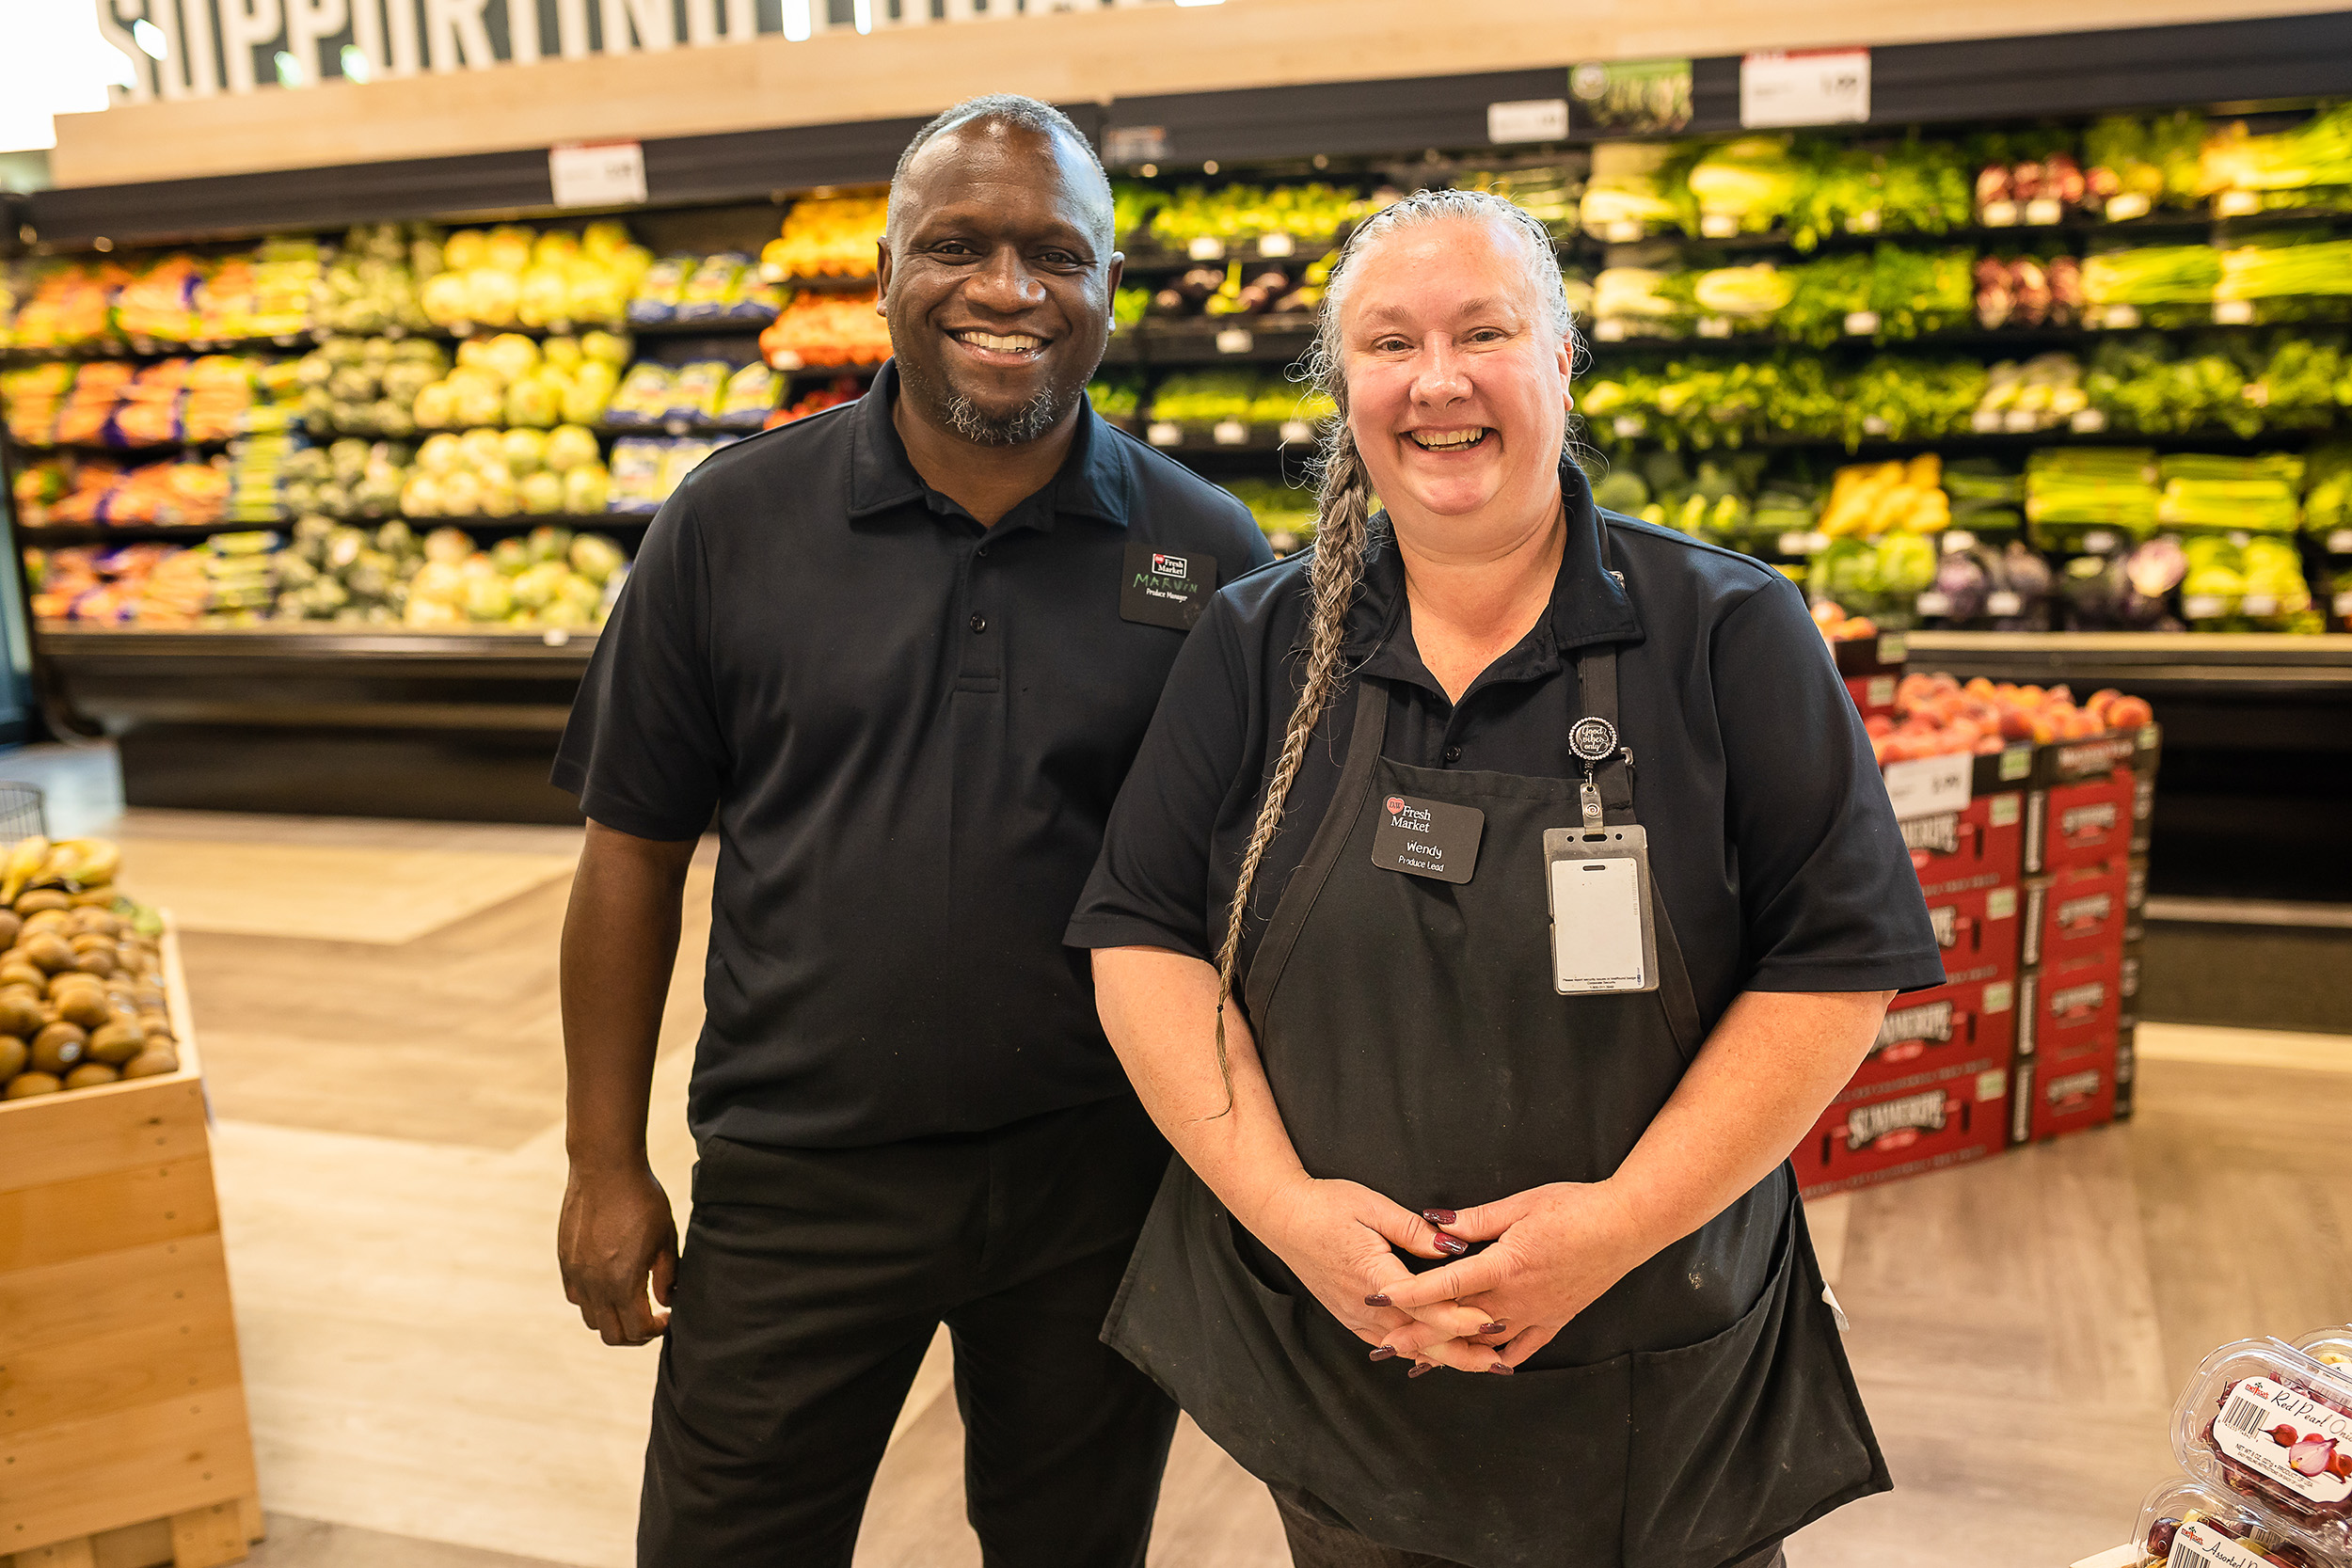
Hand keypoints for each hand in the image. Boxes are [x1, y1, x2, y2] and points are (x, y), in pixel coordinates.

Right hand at [558, 1160, 677, 1345]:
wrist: (605, 1168)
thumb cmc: (642, 1200)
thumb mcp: (666, 1238)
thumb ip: (667, 1276)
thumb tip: (667, 1302)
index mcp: (624, 1282)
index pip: (638, 1330)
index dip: (657, 1330)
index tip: (667, 1318)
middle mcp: (595, 1284)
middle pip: (612, 1335)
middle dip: (635, 1336)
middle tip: (651, 1321)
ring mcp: (577, 1274)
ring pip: (592, 1319)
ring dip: (612, 1320)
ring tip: (631, 1304)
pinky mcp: (566, 1261)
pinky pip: (576, 1297)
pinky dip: (593, 1302)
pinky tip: (610, 1284)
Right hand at [1249, 1176, 1512, 1375]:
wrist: (1281, 1216)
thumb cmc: (1327, 1205)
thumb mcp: (1374, 1207)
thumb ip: (1415, 1231)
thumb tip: (1452, 1247)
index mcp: (1375, 1277)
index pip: (1426, 1309)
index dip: (1462, 1320)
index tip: (1493, 1325)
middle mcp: (1365, 1306)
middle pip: (1421, 1341)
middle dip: (1463, 1354)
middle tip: (1500, 1364)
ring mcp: (1355, 1316)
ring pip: (1405, 1348)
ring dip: (1443, 1356)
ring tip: (1479, 1363)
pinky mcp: (1349, 1316)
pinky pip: (1388, 1342)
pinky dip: (1417, 1351)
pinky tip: (1438, 1353)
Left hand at [1371, 1182, 1652, 1367]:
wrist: (1627, 1226)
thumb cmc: (1573, 1207)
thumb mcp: (1519, 1205)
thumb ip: (1474, 1220)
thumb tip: (1434, 1224)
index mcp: (1505, 1266)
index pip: (1446, 1285)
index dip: (1410, 1293)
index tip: (1380, 1300)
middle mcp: (1518, 1298)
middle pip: (1458, 1321)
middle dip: (1419, 1334)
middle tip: (1384, 1346)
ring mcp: (1538, 1314)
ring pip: (1486, 1342)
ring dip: (1452, 1352)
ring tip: (1420, 1362)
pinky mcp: (1555, 1319)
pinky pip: (1522, 1348)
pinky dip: (1498, 1358)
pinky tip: (1483, 1365)